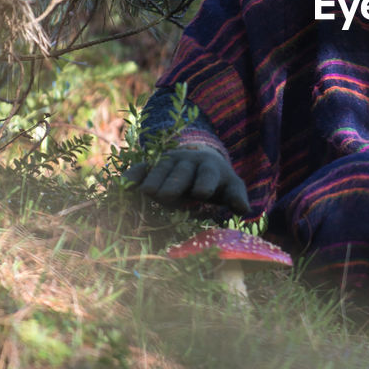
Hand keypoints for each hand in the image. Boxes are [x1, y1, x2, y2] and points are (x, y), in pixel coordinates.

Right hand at [121, 148, 249, 214]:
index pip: (209, 174)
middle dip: (174, 182)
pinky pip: (142, 167)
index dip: (206, 182)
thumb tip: (244, 208)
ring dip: (154, 179)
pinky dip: (134, 175)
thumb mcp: (230, 187)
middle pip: (181, 171)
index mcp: (211, 168)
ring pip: (161, 168)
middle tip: (166, 195)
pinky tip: (125, 185)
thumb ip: (236, 197)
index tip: (202, 193)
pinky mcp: (154, 164)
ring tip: (148, 193)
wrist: (201, 161)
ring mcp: (170, 160)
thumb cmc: (217, 181)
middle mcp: (189, 161)